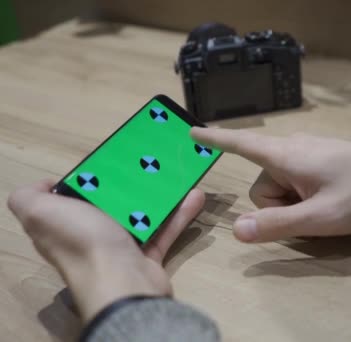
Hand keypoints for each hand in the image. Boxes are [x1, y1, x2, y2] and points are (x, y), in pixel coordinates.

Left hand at [7, 180, 204, 321]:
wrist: (123, 283)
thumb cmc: (83, 242)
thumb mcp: (40, 213)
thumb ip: (28, 197)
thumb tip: (46, 185)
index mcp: (64, 225)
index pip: (69, 199)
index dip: (83, 179)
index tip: (104, 161)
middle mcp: (89, 236)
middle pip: (108, 204)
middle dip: (127, 183)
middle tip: (146, 161)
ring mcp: (120, 248)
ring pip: (140, 215)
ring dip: (159, 195)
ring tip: (175, 175)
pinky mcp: (147, 257)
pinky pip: (165, 230)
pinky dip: (179, 213)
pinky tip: (194, 195)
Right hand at [191, 128, 350, 242]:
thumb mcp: (320, 218)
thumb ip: (277, 225)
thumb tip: (236, 230)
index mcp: (287, 156)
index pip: (242, 144)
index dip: (215, 140)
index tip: (190, 131)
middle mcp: (292, 148)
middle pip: (262, 185)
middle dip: (278, 207)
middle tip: (312, 214)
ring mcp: (307, 152)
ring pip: (280, 186)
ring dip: (294, 204)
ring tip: (325, 207)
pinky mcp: (320, 158)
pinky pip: (296, 180)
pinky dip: (304, 196)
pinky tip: (329, 200)